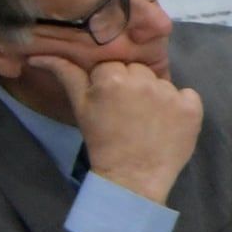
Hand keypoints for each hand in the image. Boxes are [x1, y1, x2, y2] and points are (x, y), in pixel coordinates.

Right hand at [28, 55, 201, 204]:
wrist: (133, 176)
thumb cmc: (103, 141)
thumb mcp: (81, 106)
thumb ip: (67, 75)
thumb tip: (39, 55)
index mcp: (112, 76)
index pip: (113, 66)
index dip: (111, 85)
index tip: (111, 104)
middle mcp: (143, 80)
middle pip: (138, 70)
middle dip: (133, 86)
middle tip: (128, 113)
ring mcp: (170, 93)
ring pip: (161, 82)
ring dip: (156, 95)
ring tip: (147, 120)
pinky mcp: (192, 108)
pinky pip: (188, 95)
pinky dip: (181, 106)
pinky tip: (168, 123)